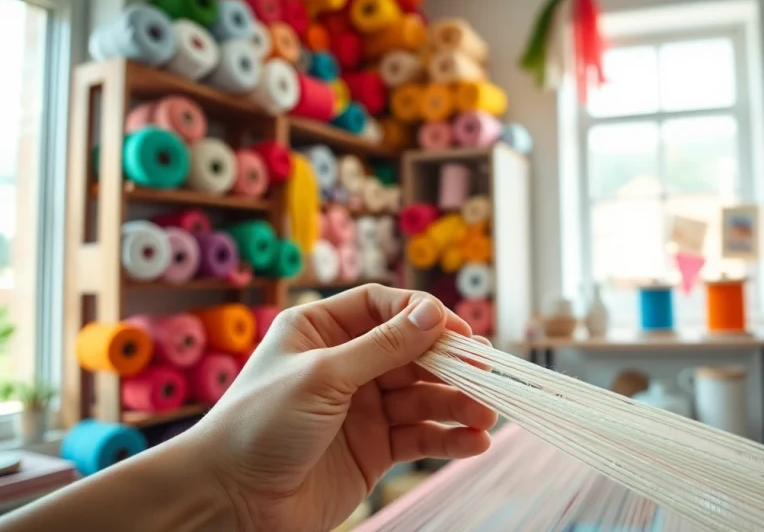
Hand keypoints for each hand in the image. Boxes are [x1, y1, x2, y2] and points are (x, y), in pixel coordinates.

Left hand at [183, 284, 497, 531]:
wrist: (230, 501)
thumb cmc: (259, 425)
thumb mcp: (323, 376)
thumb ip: (383, 347)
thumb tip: (433, 313)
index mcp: (321, 330)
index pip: (384, 307)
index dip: (423, 315)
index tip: (459, 333)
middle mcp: (346, 364)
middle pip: (412, 353)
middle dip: (450, 365)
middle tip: (488, 375)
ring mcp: (362, 408)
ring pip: (422, 397)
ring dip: (457, 404)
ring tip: (487, 416)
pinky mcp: (373, 448)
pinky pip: (419, 437)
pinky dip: (448, 439)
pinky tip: (472, 443)